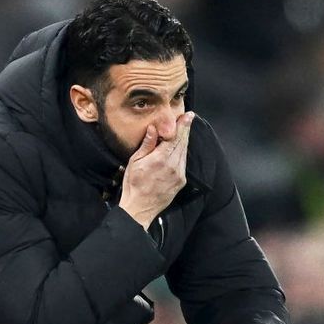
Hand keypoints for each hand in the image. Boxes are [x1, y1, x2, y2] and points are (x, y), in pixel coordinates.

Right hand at [119, 111, 194, 229]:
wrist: (140, 208)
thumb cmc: (133, 185)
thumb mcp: (135, 162)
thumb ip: (146, 145)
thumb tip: (153, 129)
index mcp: (161, 158)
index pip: (175, 137)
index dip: (182, 125)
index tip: (187, 115)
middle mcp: (173, 165)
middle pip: (182, 143)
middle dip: (186, 129)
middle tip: (189, 117)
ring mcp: (179, 174)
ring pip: (184, 152)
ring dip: (184, 141)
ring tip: (184, 130)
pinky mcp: (181, 181)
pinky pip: (183, 163)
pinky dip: (182, 153)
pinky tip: (179, 148)